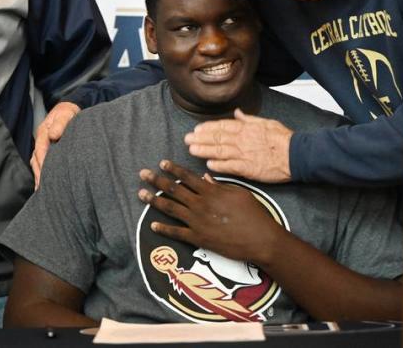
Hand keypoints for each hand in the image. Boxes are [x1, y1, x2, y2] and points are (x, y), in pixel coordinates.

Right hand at [30, 102, 79, 189]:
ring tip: (41, 191)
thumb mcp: (66, 114)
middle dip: (38, 173)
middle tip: (42, 188)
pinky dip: (41, 173)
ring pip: (37, 163)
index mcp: (43, 132)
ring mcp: (43, 146)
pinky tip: (44, 184)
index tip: (45, 174)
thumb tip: (53, 135)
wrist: (69, 109)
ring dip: (38, 175)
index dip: (42, 162)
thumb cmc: (68, 113)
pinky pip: (41, 163)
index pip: (40, 149)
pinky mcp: (47, 150)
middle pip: (36, 159)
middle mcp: (41, 140)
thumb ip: (60, 124)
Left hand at [137, 160, 282, 265]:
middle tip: (143, 174)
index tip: (161, 163)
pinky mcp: (199, 238)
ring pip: (171, 208)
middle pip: (174, 190)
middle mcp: (201, 204)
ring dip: (154, 201)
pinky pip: (177, 233)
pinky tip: (152, 225)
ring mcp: (198, 222)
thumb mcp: (239, 193)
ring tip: (141, 194)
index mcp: (211, 191)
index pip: (187, 177)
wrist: (260, 239)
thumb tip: (206, 177)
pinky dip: (164, 229)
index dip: (173, 169)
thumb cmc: (254, 214)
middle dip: (157, 180)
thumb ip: (220, 185)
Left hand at [183, 109, 292, 182]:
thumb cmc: (283, 139)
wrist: (295, 155)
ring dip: (204, 151)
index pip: (222, 126)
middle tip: (187, 139)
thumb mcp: (267, 122)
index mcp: (246, 128)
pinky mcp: (247, 168)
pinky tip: (208, 165)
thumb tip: (238, 113)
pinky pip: (229, 167)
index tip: (197, 129)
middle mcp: (242, 140)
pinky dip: (218, 165)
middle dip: (200, 138)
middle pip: (216, 138)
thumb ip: (249, 119)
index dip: (207, 128)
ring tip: (192, 150)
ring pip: (219, 151)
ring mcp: (243, 154)